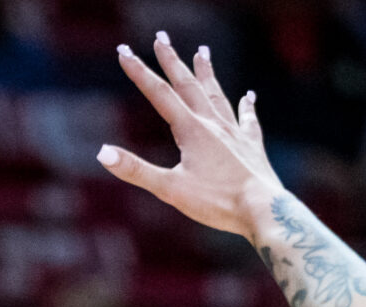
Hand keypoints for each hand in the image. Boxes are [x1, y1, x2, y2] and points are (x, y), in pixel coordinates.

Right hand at [97, 35, 282, 241]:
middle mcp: (213, 124)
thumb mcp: (170, 189)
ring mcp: (235, 133)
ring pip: (217, 96)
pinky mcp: (252, 147)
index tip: (124, 52)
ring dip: (207, 74)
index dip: (139, 72)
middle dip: (172, 61)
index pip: (159, 94)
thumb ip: (136, 170)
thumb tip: (102, 153)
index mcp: (191, 130)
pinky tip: (249, 96)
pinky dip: (246, 107)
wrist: (263, 210)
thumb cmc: (217, 202)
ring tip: (202, 52)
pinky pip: (247, 120)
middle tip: (161, 37)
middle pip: (188, 85)